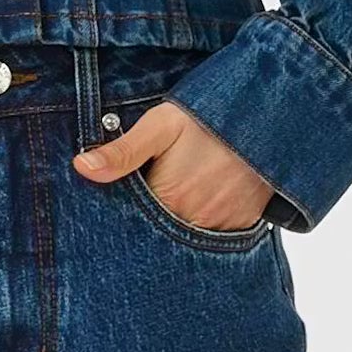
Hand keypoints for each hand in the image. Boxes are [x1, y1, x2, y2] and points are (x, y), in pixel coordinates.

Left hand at [72, 102, 274, 230]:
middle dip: (150, 226)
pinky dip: (204, 227)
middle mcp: (197, 222)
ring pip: (188, 238)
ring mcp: (224, 227)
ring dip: (177, 226)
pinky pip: (217, 238)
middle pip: (161, 234)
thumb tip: (81, 167)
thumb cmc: (210, 115)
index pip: (134, 224)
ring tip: (174, 202)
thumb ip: (122, 152)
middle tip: (148, 202)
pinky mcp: (246, 224)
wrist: (271, 113)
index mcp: (170, 200)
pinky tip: (198, 207)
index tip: (115, 209)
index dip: (123, 217)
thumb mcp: (161, 125)